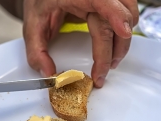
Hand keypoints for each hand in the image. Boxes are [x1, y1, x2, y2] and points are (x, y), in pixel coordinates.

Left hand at [23, 0, 138, 87]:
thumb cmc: (39, 4)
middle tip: (103, 72)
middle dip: (115, 48)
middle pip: (116, 18)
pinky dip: (123, 32)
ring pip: (127, 15)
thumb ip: (36, 52)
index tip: (124, 32)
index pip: (102, 0)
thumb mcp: (33, 28)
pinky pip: (125, 14)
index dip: (116, 15)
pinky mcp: (106, 2)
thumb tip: (49, 73)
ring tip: (111, 61)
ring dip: (122, 41)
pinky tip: (114, 44)